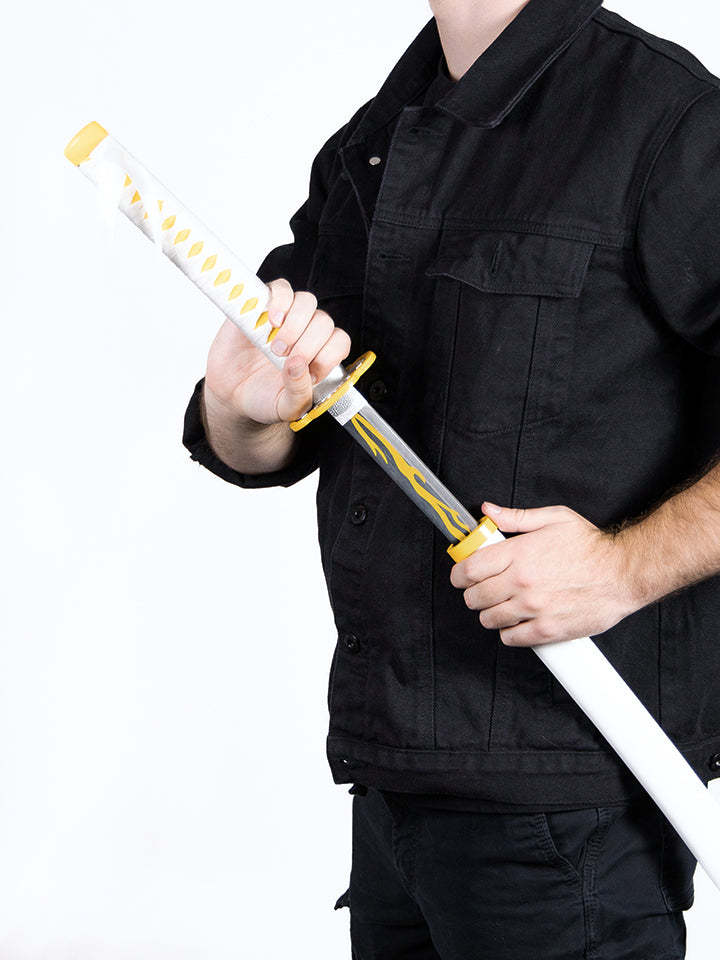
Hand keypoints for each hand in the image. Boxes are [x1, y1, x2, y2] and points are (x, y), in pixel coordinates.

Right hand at [204, 278, 351, 426]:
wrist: (231, 394)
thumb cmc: (264, 399)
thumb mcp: (286, 408)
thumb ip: (299, 393)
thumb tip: (298, 366)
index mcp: (320, 355)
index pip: (339, 342)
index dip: (328, 355)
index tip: (310, 374)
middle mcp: (307, 332)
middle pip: (324, 321)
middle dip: (307, 343)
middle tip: (285, 360)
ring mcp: (286, 317)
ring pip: (307, 302)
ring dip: (295, 323)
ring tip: (275, 346)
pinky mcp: (263, 306)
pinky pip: (281, 288)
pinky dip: (280, 300)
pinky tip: (271, 321)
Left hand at [449, 502, 638, 645]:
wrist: (624, 574)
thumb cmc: (591, 547)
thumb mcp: (554, 519)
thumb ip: (517, 517)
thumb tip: (488, 511)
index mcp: (519, 554)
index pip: (468, 569)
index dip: (459, 574)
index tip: (461, 576)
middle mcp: (521, 582)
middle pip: (474, 596)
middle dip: (473, 594)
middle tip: (483, 590)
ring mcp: (533, 608)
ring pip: (489, 619)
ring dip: (490, 613)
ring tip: (502, 605)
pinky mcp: (547, 630)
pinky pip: (511, 638)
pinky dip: (509, 632)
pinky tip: (518, 621)